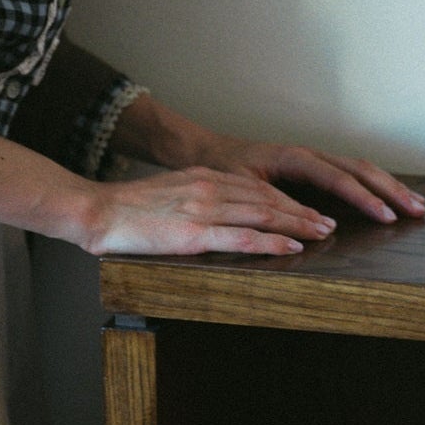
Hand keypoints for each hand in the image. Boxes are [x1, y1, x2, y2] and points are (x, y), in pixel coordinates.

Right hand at [84, 165, 343, 256]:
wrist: (96, 211)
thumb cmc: (125, 209)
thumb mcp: (167, 193)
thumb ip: (194, 199)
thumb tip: (216, 215)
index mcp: (202, 178)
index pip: (255, 188)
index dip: (286, 200)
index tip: (308, 210)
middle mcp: (207, 188)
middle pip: (266, 199)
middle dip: (302, 211)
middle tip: (328, 222)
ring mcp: (202, 209)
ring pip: (262, 215)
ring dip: (297, 224)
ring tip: (322, 234)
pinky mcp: (194, 233)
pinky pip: (241, 238)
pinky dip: (272, 242)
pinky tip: (292, 246)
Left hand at [190, 132, 424, 226]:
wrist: (207, 151)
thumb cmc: (223, 170)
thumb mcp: (245, 189)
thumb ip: (277, 205)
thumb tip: (314, 224)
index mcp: (294, 158)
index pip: (338, 178)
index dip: (364, 198)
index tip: (386, 215)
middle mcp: (308, 155)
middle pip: (358, 168)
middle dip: (389, 189)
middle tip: (416, 210)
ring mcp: (313, 159)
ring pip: (359, 168)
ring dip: (388, 185)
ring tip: (416, 203)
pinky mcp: (313, 167)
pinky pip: (350, 173)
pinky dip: (373, 183)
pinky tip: (390, 195)